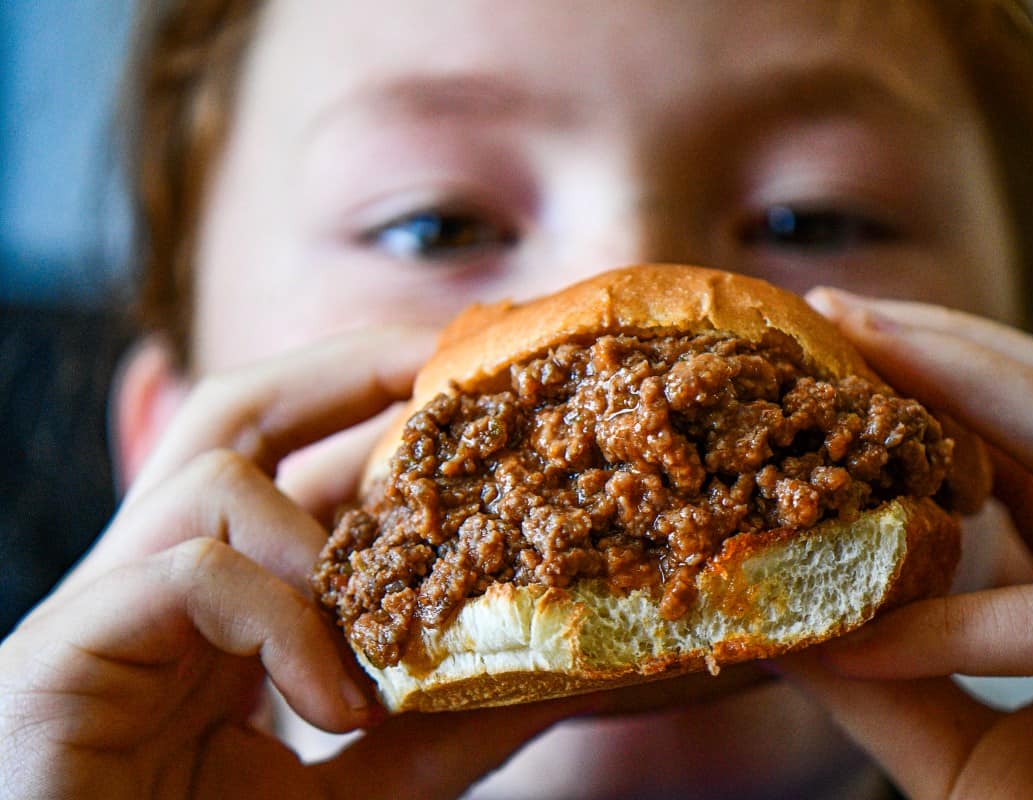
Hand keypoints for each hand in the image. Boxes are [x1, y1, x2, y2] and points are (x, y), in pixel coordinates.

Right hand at [0, 329, 579, 798]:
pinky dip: (285, 624)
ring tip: (385, 615)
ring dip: (323, 532)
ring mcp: (101, 611)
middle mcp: (152, 583)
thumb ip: (444, 727)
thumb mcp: (361, 784)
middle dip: (342, 372)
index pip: (288, 465)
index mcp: (214, 603)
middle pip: (234, 417)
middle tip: (440, 360)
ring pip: (211, 475)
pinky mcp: (62, 654)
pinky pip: (192, 572)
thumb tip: (568, 673)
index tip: (466, 390)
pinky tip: (334, 704)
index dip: (371, 411)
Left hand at [775, 289, 1032, 798]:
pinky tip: (863, 636)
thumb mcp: (943, 740)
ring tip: (863, 359)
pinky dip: (955, 625)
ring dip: (979, 388)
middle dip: (960, 345)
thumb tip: (765, 610)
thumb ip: (873, 672)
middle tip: (841, 313)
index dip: (954, 375)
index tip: (848, 343)